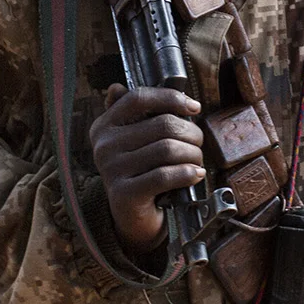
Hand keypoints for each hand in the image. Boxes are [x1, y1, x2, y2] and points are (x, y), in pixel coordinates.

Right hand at [88, 85, 204, 253]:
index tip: (194, 107)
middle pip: (161, 125)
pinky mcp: (123, 194)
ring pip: (168, 150)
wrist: (132, 217)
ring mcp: (111, 170)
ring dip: (192, 155)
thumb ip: (132, 115)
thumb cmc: (140, 172)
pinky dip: (187, 173)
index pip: (138, 98)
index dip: (170, 98)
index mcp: (104, 126)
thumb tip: (117, 86)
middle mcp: (103, 146)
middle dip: (191, 133)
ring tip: (197, 161)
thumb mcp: (134, 141)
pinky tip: (195, 174)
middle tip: (199, 144)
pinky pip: (164, 176)